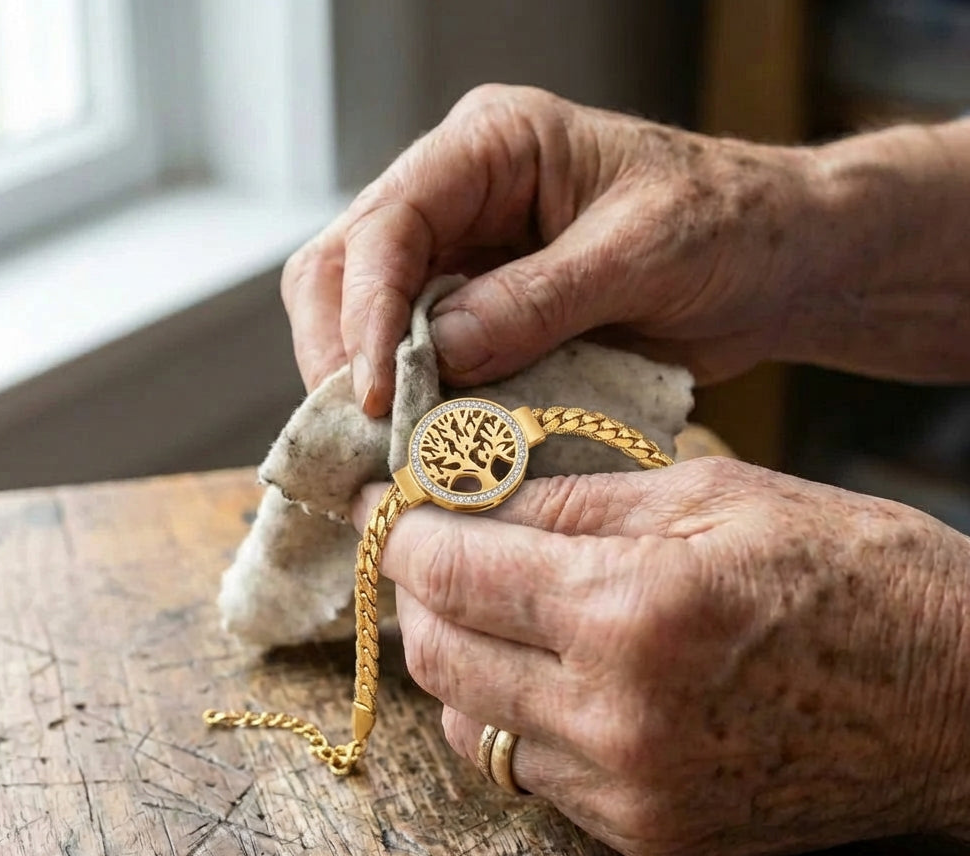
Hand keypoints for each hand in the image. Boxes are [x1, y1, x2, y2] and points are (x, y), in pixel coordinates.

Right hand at [284, 85, 823, 414]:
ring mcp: (465, 259)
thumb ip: (538, 300)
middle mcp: (459, 197)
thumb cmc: (728, 225)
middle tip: (364, 431)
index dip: (366, 311)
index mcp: (491, 147)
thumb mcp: (641, 253)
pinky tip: (424, 443)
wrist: (773, 264)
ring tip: (389, 447)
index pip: (388, 222)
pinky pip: (419, 360)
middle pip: (346, 268)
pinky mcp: (482, 316)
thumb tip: (437, 352)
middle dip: (343, 352)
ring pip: (366, 318)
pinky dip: (414, 404)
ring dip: (367, 385)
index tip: (372, 393)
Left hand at [354, 460, 969, 855]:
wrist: (960, 700)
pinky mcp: (651, 838)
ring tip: (489, 608)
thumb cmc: (854, 573)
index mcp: (632, 610)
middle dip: (418, 593)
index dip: (406, 532)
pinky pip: (532, 775)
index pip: (454, 571)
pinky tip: (548, 672)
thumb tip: (478, 492)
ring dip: (458, 660)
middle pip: (439, 656)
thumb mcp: (714, 495)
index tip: (389, 505)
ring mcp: (631, 793)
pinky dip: (514, 716)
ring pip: (470, 727)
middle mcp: (617, 718)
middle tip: (433, 550)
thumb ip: (575, 500)